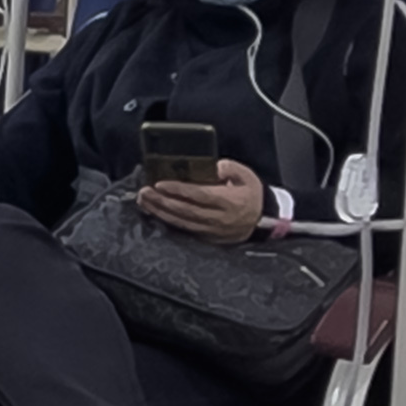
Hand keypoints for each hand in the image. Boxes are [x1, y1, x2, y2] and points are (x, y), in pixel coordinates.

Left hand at [137, 161, 270, 241]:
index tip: (160, 184)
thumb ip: (231, 169)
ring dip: (160, 212)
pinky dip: (167, 222)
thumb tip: (216, 166)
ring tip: (144, 201)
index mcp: (229, 201)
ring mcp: (211, 231)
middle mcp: (218, 218)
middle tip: (145, 192)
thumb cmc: (250, 196)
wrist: (261, 222)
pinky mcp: (206, 238)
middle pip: (185, 211)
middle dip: (162, 201)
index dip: (178, 190)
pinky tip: (155, 213)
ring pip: (181, 223)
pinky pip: (184, 230)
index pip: (199, 195)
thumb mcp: (247, 177)